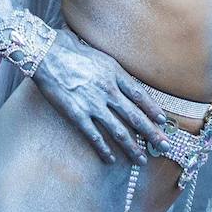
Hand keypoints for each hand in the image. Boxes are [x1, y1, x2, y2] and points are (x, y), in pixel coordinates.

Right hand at [32, 29, 166, 165]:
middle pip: (135, 116)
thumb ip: (116, 73)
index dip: (153, 110)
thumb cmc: (73, 51)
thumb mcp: (102, 57)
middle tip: (164, 146)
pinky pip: (94, 136)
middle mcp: (108, 91)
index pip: (140, 96)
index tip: (162, 121)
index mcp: (115, 74)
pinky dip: (104, 149)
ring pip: (118, 131)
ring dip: (132, 148)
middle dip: (151, 133)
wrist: (48, 55)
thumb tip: (130, 86)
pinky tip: (111, 159)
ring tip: (141, 160)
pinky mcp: (77, 115)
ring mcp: (93, 104)